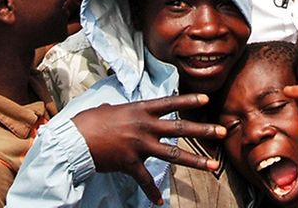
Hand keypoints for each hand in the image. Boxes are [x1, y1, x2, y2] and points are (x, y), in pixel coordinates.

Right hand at [74, 94, 225, 204]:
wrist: (74, 140)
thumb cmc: (89, 122)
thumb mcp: (111, 109)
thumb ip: (124, 112)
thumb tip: (121, 111)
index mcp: (140, 110)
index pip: (170, 103)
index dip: (189, 101)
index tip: (207, 99)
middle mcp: (144, 126)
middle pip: (180, 128)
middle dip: (204, 130)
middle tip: (222, 131)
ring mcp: (139, 145)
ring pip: (173, 154)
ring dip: (195, 160)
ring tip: (213, 166)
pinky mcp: (131, 163)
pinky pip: (146, 180)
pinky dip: (153, 192)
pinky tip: (160, 202)